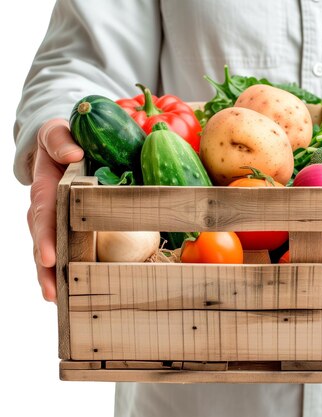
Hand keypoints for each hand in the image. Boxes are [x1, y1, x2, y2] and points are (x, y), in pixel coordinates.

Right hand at [27, 119, 83, 301]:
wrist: (58, 142)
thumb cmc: (60, 137)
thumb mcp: (57, 131)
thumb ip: (60, 139)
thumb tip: (74, 152)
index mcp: (45, 185)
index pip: (44, 213)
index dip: (46, 236)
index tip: (51, 257)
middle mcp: (43, 206)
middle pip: (42, 240)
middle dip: (45, 267)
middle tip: (53, 292)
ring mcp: (49, 218)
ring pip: (46, 249)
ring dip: (49, 275)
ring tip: (56, 299)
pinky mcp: (59, 224)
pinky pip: (58, 247)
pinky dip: (59, 268)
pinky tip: (64, 291)